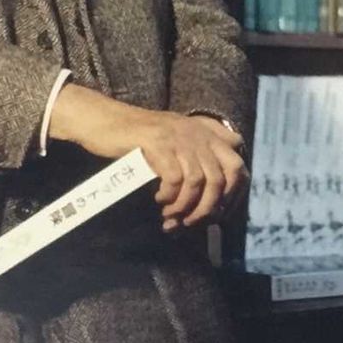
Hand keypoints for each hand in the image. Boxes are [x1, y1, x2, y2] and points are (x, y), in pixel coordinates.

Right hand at [49, 84, 247, 230]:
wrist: (104, 121)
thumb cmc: (139, 141)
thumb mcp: (176, 143)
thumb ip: (199, 160)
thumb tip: (216, 203)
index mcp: (206, 133)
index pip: (238, 166)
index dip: (234, 195)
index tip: (220, 216)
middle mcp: (197, 133)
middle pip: (221, 178)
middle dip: (209, 208)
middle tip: (192, 222)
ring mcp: (178, 136)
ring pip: (199, 182)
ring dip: (186, 206)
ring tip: (171, 215)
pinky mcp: (157, 142)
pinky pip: (175, 178)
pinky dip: (169, 195)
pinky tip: (159, 199)